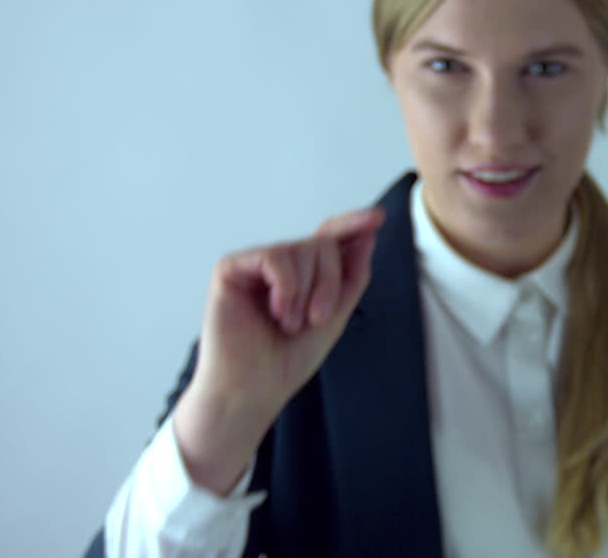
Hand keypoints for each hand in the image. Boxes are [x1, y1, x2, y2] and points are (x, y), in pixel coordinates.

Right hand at [172, 206, 384, 492]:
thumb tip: (366, 234)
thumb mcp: (335, 315)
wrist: (254, 390)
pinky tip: (276, 313)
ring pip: (300, 249)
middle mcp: (278, 265)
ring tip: (289, 324)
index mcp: (302, 274)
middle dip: (330, 283)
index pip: (328, 238)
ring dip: (307, 294)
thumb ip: (351, 274)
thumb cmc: (287, 360)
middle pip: (321, 244)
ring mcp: (254, 265)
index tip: (377, 217)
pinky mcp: (230, 268)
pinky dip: (286, 289)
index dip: (351, 224)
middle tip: (316, 319)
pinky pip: (274, 256)